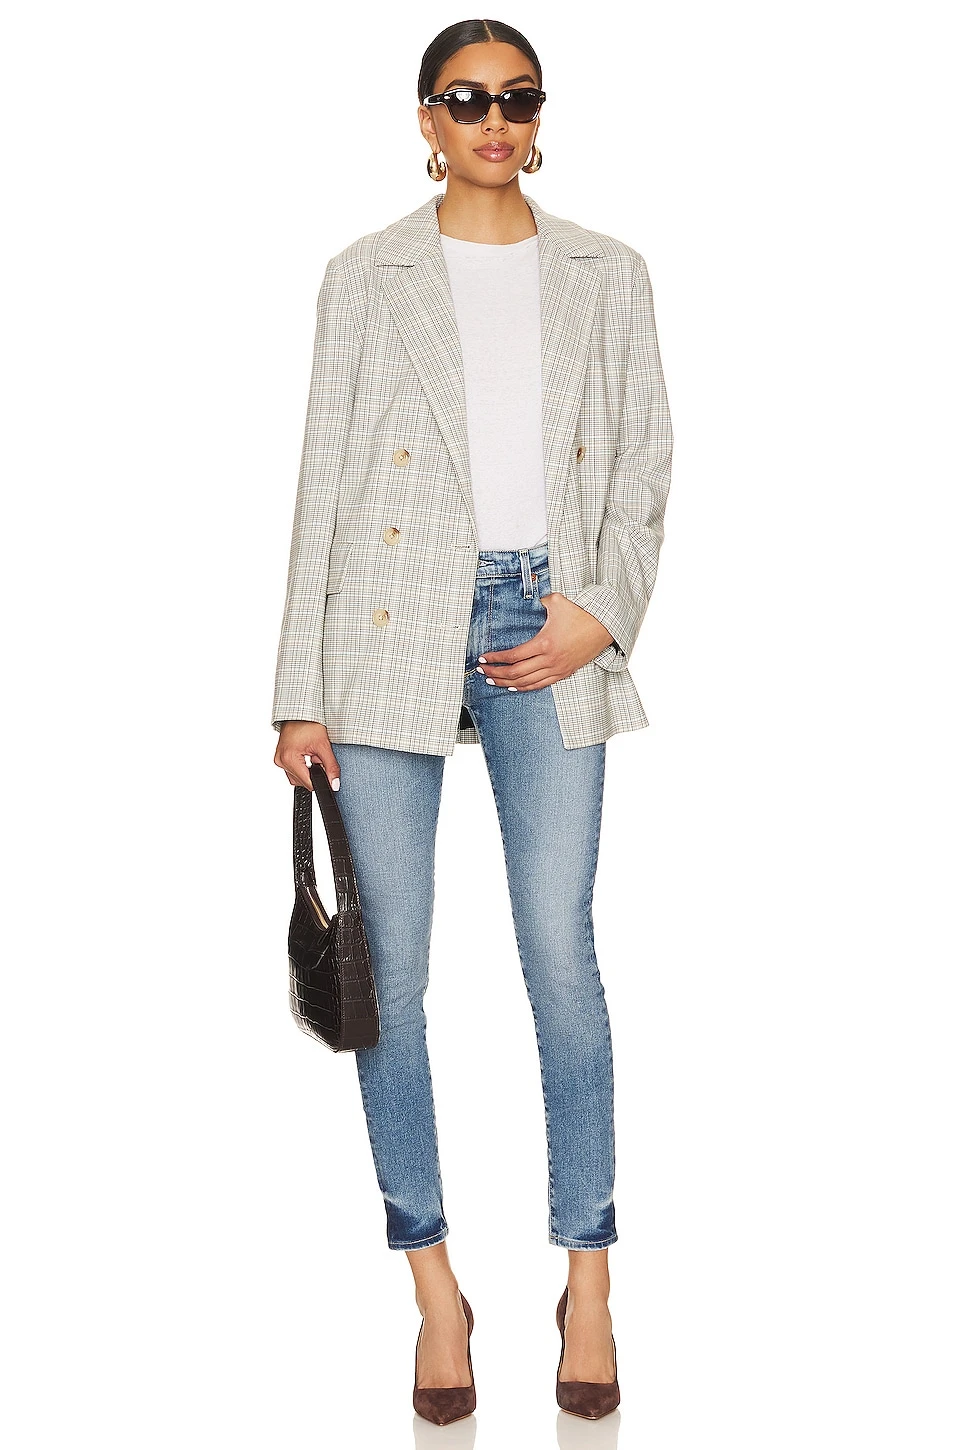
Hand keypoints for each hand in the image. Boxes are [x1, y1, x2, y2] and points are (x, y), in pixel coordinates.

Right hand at [274, 721, 339, 790]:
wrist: (300, 711)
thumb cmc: (308, 722)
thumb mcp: (323, 745)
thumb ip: (331, 766)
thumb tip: (334, 783)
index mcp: (289, 758)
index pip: (308, 783)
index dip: (321, 781)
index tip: (328, 775)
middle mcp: (281, 760)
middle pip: (302, 781)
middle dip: (313, 773)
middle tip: (319, 758)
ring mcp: (279, 759)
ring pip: (296, 777)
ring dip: (307, 770)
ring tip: (312, 754)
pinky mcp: (280, 757)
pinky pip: (291, 770)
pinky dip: (301, 766)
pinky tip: (306, 755)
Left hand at [475, 593, 614, 690]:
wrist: (604, 626)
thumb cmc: (581, 613)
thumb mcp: (557, 601)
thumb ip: (539, 601)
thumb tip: (528, 600)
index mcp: (544, 643)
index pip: (513, 656)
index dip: (495, 659)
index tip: (483, 658)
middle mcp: (549, 660)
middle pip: (515, 673)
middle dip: (496, 673)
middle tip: (482, 671)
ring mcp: (557, 669)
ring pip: (526, 683)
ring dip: (507, 683)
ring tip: (492, 681)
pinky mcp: (564, 673)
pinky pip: (540, 685)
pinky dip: (525, 687)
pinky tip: (514, 687)